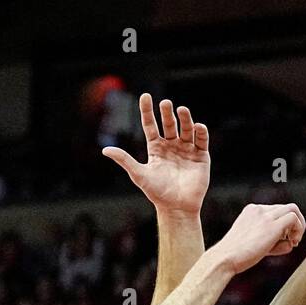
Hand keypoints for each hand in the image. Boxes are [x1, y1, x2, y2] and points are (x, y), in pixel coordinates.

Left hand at [102, 93, 209, 215]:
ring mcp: (187, 150)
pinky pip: (201, 141)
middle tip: (166, 103)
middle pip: (169, 124)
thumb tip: (105, 150)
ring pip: (186, 129)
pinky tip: (198, 126)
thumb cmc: (157, 193)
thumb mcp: (139, 174)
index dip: (148, 111)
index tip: (146, 96)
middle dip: (168, 113)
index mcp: (156, 148)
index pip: (151, 125)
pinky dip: (201, 133)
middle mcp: (172, 146)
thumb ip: (124, 160)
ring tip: (182, 110)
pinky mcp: (201, 157)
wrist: (177, 207)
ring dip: (185, 119)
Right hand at [211, 203, 305, 273]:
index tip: (284, 241)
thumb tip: (290, 244)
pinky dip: (298, 229)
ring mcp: (265, 216)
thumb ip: (272, 241)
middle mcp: (258, 210)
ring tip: (295, 241)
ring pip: (293, 209)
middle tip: (293, 241)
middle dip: (294, 224)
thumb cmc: (236, 257)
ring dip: (299, 225)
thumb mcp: (253, 244)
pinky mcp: (271, 225)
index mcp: (251, 211)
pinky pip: (294, 218)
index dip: (284, 226)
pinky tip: (293, 242)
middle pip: (286, 208)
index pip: (275, 211)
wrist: (225, 258)